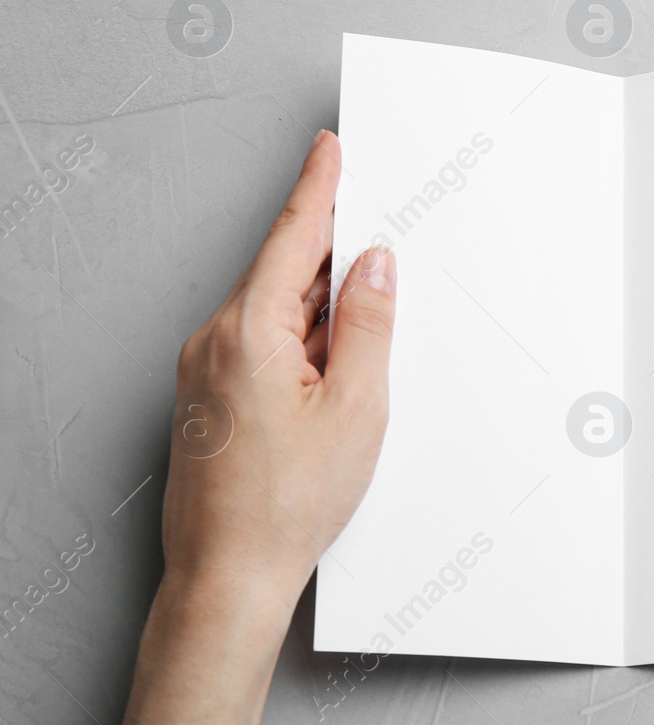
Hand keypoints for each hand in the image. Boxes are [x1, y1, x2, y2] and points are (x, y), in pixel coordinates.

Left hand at [118, 131, 396, 724]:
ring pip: (273, 311)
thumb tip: (373, 266)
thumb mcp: (356, 407)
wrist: (227, 576)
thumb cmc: (287, 504)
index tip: (329, 148)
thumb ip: (367, 325)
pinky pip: (259, 343)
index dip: (318, 188)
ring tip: (362, 344)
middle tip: (378, 244)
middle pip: (283, 272)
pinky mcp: (208, 398)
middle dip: (332, 256)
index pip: (292, 239)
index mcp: (247, 332)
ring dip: (319, 308)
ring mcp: (204, 371)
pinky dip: (299, 339)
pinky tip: (330, 370)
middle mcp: (214, 341)